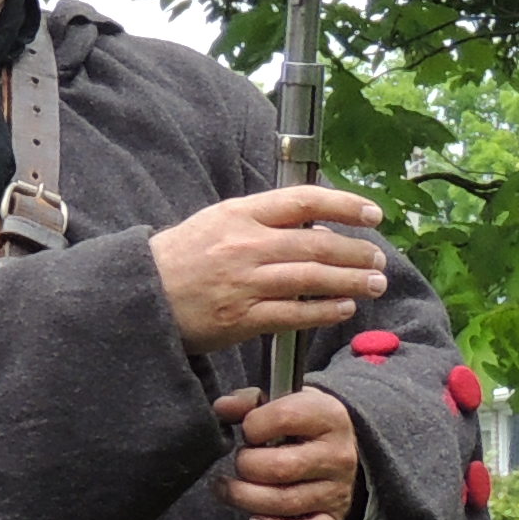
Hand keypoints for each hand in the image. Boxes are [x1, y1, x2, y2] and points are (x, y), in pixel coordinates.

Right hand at [148, 184, 389, 350]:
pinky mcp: (241, 318)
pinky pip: (295, 314)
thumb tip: (310, 221)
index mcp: (239, 215)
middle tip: (378, 259)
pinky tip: (344, 308)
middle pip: (317, 243)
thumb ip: (260, 220)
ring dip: (351, 281)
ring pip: (313, 278)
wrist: (140, 295)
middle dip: (356, 251)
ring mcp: (244, 283)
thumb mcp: (215, 221)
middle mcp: (245, 245)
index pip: (303, 201)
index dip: (344, 205)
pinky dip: (325, 311)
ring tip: (374, 283)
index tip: (372, 214)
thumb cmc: (179, 258)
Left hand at [211, 381, 360, 519]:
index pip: (284, 418)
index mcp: (328, 416)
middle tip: (239, 462)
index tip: (247, 430)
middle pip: (279, 467)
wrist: (337, 445)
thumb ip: (248, 401)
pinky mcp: (333, 517)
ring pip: (285, 502)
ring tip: (228, 489)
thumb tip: (222, 408)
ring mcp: (338, 489)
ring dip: (245, 499)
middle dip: (245, 466)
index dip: (252, 425)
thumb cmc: (300, 422)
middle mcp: (338, 454)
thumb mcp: (281, 401)